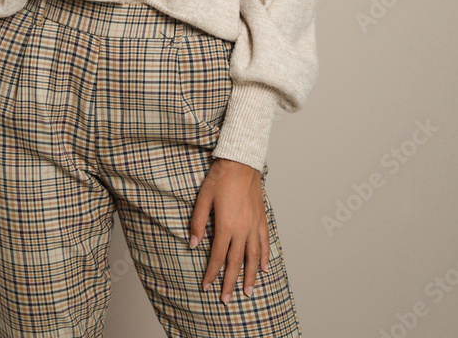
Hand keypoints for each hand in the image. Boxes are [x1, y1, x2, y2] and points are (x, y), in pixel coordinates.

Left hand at [189, 158, 269, 303]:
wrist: (241, 160)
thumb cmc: (220, 177)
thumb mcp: (203, 197)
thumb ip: (198, 222)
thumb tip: (193, 243)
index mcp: (226, 225)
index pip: (217, 256)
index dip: (211, 273)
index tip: (206, 286)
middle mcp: (242, 229)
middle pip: (236, 262)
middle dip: (230, 282)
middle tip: (226, 299)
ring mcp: (254, 224)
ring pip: (253, 257)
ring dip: (250, 276)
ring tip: (248, 292)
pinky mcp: (261, 218)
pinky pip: (265, 242)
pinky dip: (265, 257)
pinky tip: (263, 268)